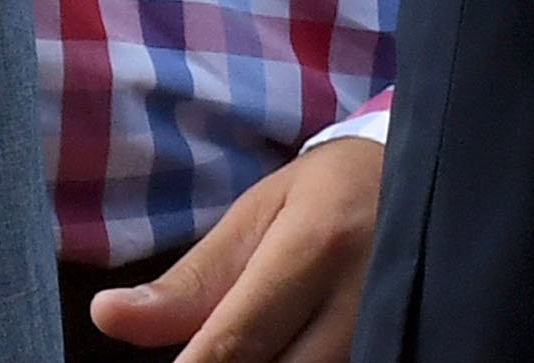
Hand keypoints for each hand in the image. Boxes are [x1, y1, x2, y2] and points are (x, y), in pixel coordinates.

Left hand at [86, 138, 383, 360]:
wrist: (427, 187)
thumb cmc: (325, 199)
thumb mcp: (254, 220)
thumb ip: (189, 283)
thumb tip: (106, 318)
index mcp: (313, 249)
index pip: (236, 342)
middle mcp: (361, 304)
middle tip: (201, 354)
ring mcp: (390, 335)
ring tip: (238, 348)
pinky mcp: (410, 353)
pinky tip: (280, 355)